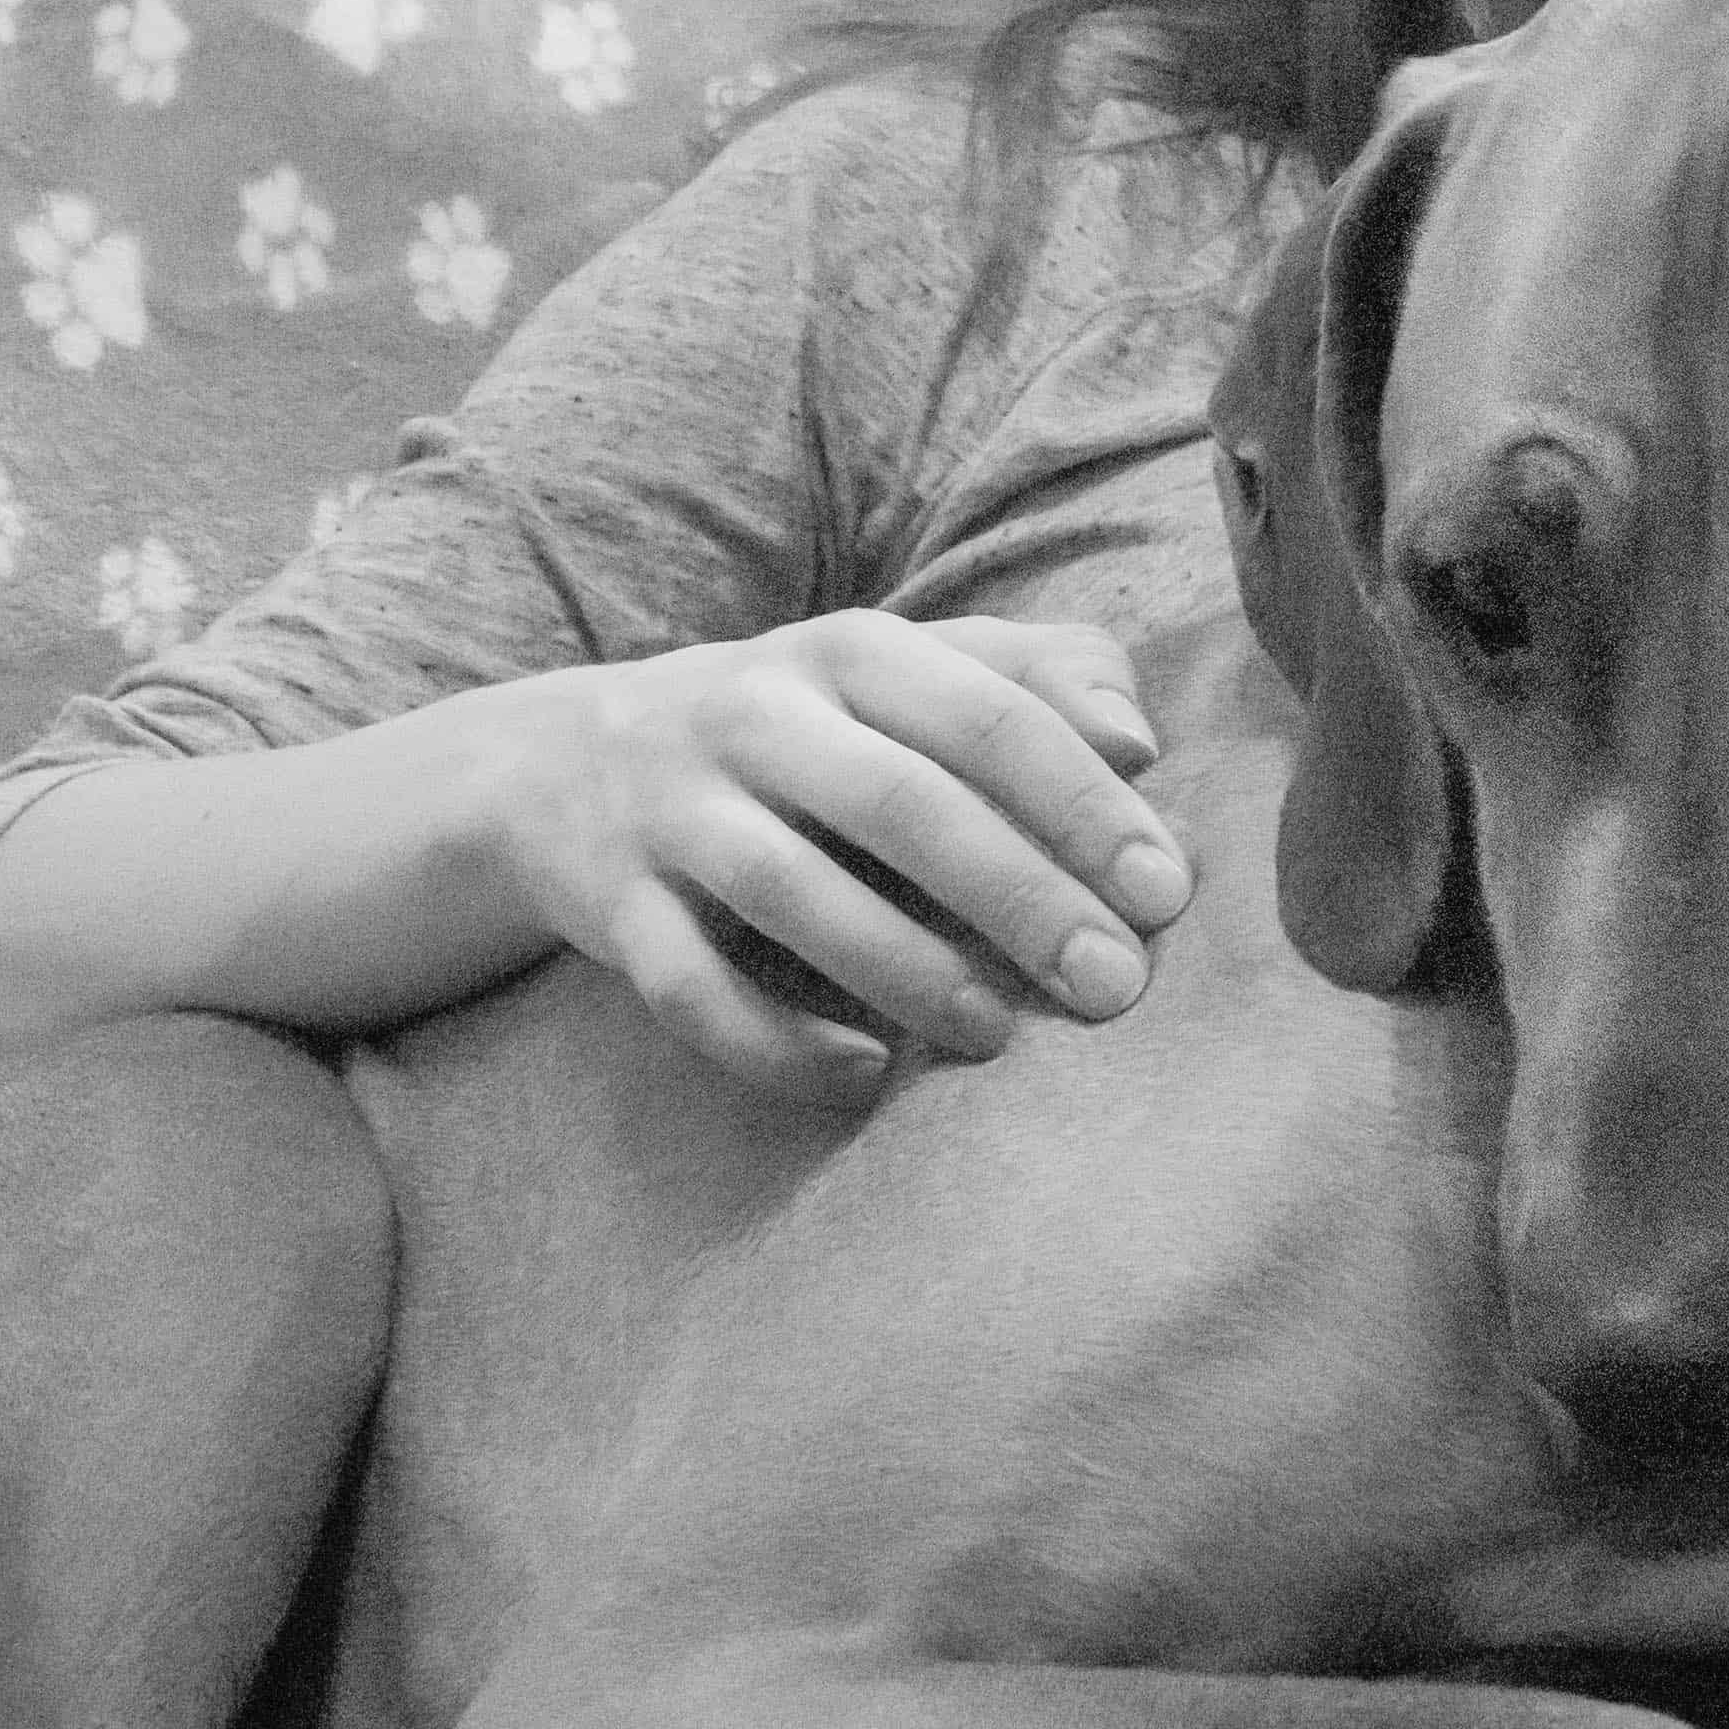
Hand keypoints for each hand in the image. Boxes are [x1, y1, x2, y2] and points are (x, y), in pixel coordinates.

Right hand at [477, 611, 1194, 1102]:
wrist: (564, 763)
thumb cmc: (800, 728)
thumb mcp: (905, 671)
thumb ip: (1037, 677)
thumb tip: (1139, 739)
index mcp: (849, 651)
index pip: (987, 717)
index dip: (1083, 805)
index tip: (1164, 894)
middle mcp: (754, 712)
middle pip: (901, 803)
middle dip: (1019, 898)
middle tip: (1113, 985)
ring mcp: (672, 807)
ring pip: (790, 892)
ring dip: (904, 970)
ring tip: (995, 1039)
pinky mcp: (612, 903)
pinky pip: (688, 989)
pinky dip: (776, 1044)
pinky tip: (866, 1077)